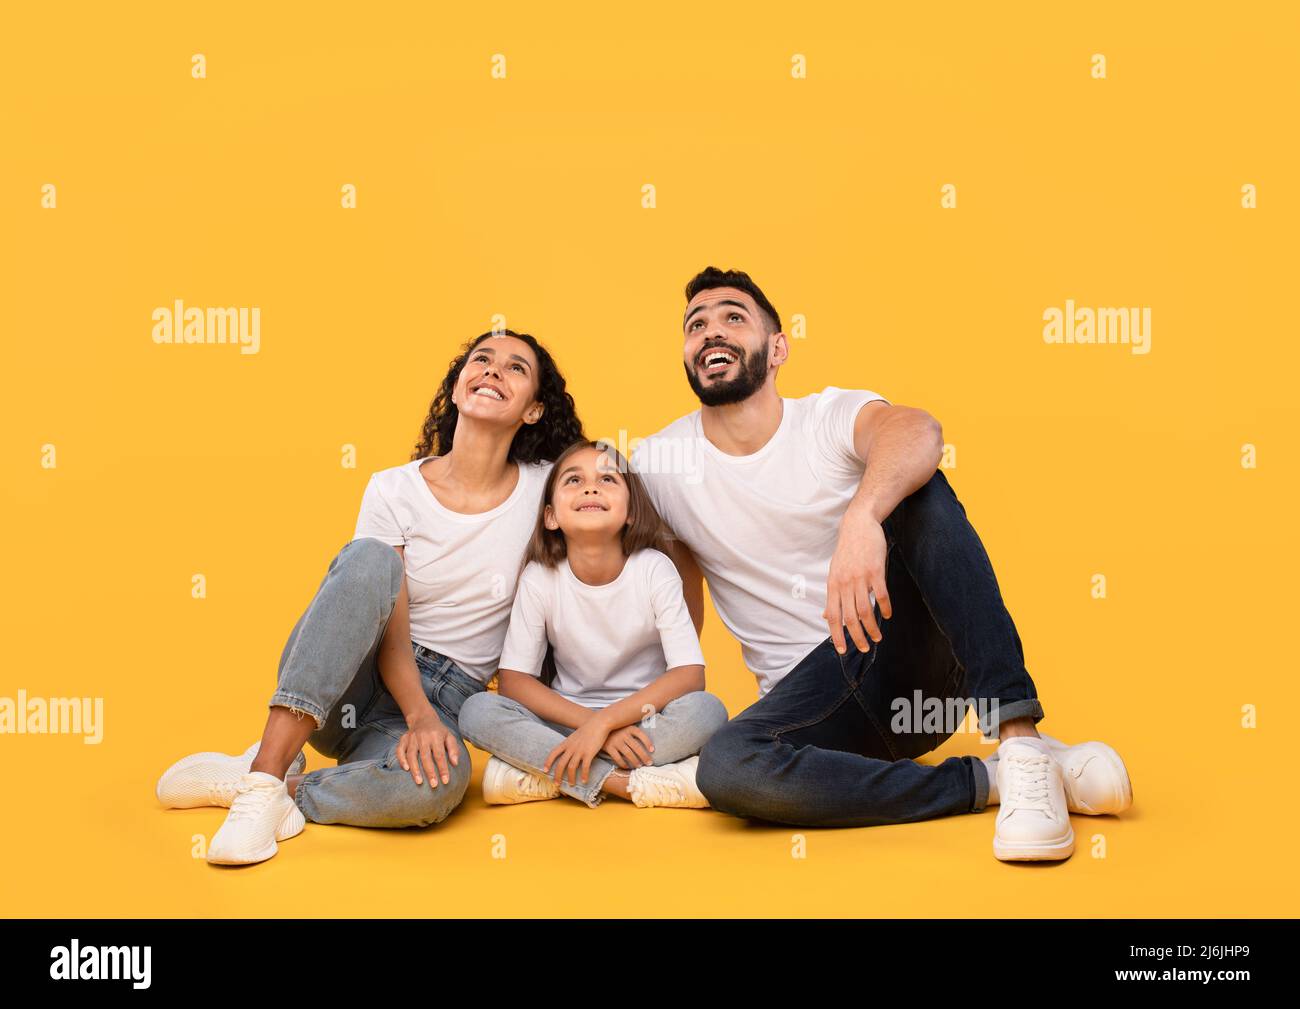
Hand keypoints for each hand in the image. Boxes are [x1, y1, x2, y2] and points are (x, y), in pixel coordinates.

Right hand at [396, 708, 459, 786]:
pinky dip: (401, 759)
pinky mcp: (403, 739)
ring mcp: (412, 738)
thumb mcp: (449, 736)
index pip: (440, 755)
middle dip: (430, 772)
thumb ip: (453, 749)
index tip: (445, 781)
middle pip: (426, 756)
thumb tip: (455, 763)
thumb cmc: (438, 731)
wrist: (423, 717)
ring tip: (419, 782)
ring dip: (415, 769)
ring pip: (411, 755)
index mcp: (436, 736)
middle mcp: (423, 736)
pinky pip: (400, 750)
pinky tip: (405, 769)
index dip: (443, 768)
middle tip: (433, 785)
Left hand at [544, 717, 610, 786]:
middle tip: (557, 784)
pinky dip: (584, 775)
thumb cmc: (589, 729)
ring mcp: (580, 750)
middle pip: (561, 764)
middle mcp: (571, 747)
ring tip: (572, 785)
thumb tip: (568, 751)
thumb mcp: (575, 735)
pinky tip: (584, 781)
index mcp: (566, 743)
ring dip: (570, 778)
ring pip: (571, 767)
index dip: (548, 762)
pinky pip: (584, 767)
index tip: (544, 771)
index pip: (553, 753)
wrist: (599, 722)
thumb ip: (571, 744)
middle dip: (557, 775)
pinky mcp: (589, 753)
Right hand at [602, 724, 653, 768]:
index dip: (647, 742)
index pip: (641, 735)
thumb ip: (635, 732)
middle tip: (649, 763)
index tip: (653, 750)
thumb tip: (649, 742)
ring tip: (639, 766)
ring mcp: (615, 741)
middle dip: (644, 756)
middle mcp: (623, 734)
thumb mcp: (626, 726)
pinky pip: (618, 758)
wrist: (598, 728)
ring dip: (635, 761)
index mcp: (629, 727)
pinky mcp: (609, 747)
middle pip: (636, 747)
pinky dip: (623, 764)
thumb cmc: (617, 729)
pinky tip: (627, 767)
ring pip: (628, 754)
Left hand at [823, 501, 892, 654]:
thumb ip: (833, 596)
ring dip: (872, 627)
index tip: (842, 650)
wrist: (859, 525)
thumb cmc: (847, 551)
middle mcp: (845, 584)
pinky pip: (881, 595)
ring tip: (878, 637)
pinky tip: (887, 615)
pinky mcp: (875, 571)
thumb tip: (826, 616)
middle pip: (850, 618)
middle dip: (857, 637)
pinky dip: (884, 608)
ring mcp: (860, 577)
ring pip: (865, 610)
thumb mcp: (834, 573)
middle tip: (864, 648)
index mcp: (833, 586)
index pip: (833, 616)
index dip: (836, 635)